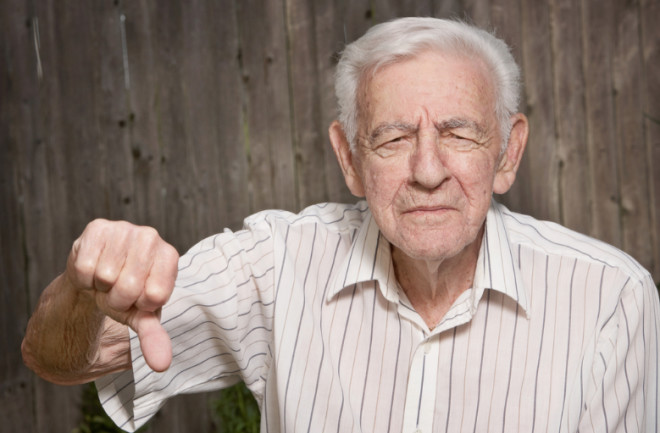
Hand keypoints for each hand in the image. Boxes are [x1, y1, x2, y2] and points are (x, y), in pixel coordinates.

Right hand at [66, 219, 178, 371]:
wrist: (98, 277)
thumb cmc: (128, 295)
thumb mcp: (143, 316)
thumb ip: (153, 337)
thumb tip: (161, 365)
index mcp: (170, 256)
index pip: (155, 296)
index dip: (140, 305)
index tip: (138, 298)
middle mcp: (151, 236)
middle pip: (128, 287)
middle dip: (117, 299)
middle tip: (117, 291)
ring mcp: (125, 228)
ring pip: (105, 277)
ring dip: (100, 288)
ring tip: (106, 280)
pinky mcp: (98, 227)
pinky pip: (85, 267)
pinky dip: (84, 278)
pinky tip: (92, 269)